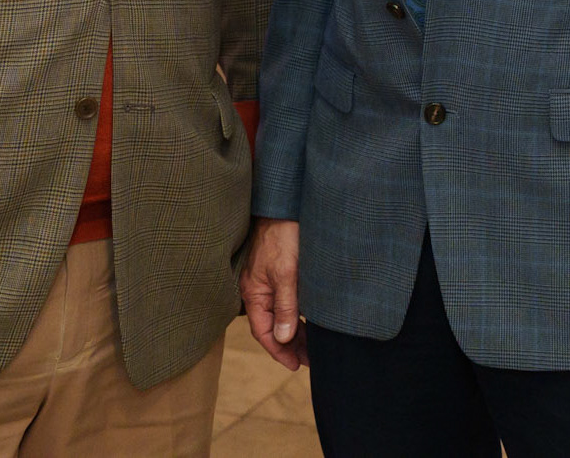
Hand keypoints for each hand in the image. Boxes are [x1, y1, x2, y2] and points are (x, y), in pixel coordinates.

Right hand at [240, 217, 307, 368]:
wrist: (284, 204)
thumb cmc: (282, 236)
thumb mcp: (286, 273)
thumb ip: (285, 306)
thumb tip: (284, 338)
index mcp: (254, 293)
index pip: (263, 332)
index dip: (279, 351)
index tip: (295, 365)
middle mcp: (259, 290)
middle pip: (273, 326)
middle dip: (291, 345)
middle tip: (311, 359)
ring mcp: (270, 281)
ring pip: (282, 314)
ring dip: (296, 330)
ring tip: (314, 345)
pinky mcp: (282, 271)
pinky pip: (288, 300)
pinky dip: (299, 313)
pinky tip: (312, 319)